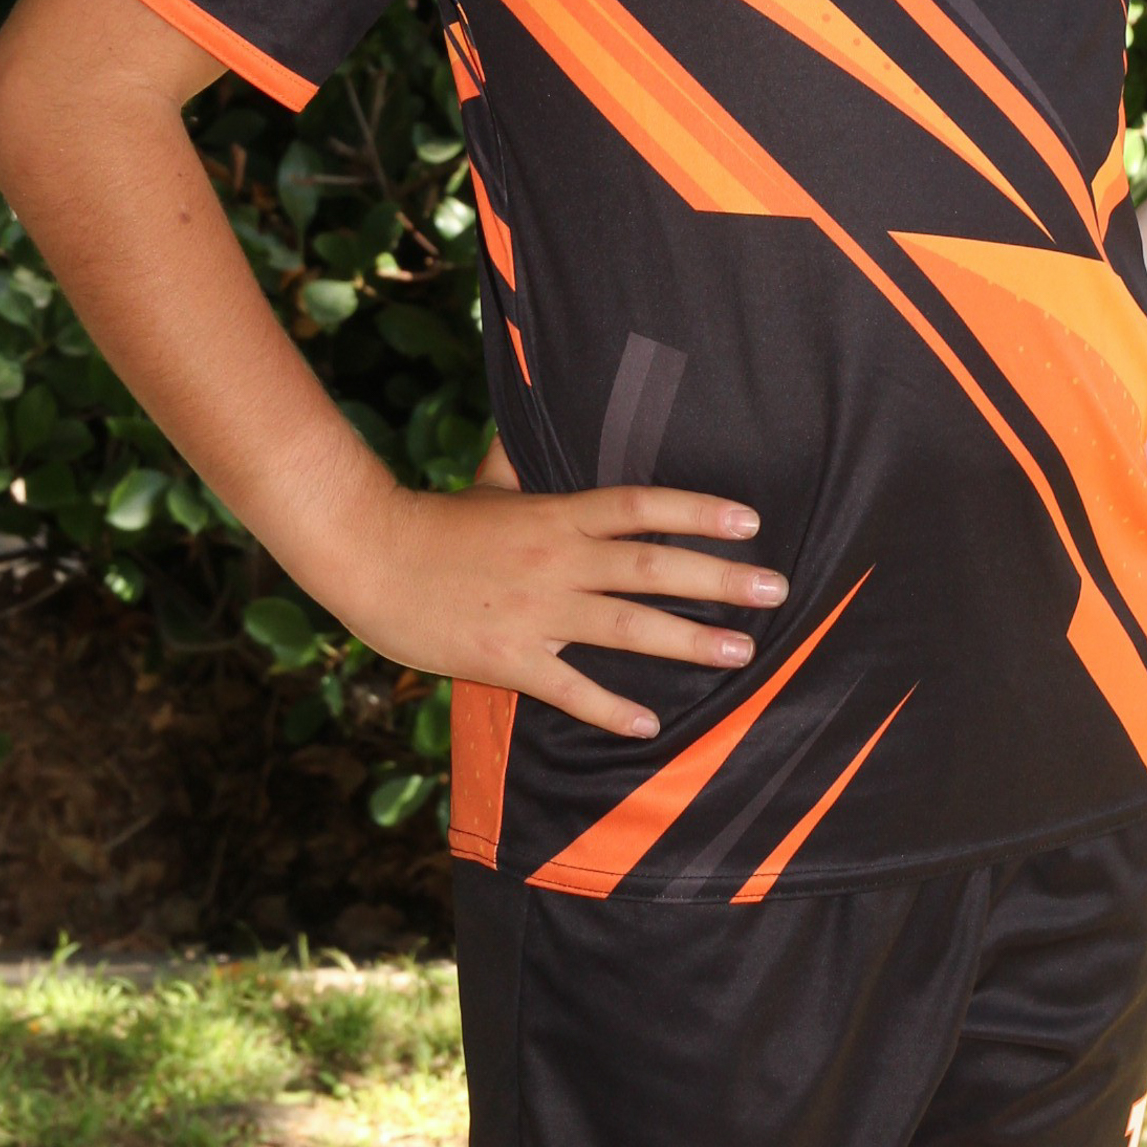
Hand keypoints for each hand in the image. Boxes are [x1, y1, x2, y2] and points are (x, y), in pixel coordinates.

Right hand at [339, 468, 786, 738]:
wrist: (370, 557)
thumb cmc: (434, 523)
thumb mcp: (489, 484)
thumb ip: (526, 464)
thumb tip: (538, 422)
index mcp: (556, 515)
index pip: (641, 505)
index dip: (698, 510)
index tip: (750, 521)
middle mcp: (557, 560)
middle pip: (651, 566)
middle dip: (718, 578)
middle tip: (775, 589)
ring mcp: (535, 611)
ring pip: (626, 626)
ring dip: (688, 641)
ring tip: (742, 652)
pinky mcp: (507, 657)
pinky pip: (569, 689)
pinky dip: (610, 708)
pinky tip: (649, 724)